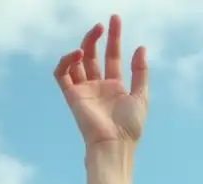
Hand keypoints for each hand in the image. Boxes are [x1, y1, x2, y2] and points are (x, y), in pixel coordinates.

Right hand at [53, 15, 147, 148]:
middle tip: (103, 24)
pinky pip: (62, 73)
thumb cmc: (129, 127)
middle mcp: (98, 87)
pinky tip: (79, 54)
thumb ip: (141, 73)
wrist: (114, 144)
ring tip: (94, 34)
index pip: (112, 57)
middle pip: (94, 55)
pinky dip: (66, 61)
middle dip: (97, 37)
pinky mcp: (71, 95)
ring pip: (78, 60)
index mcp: (115, 87)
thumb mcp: (141, 97)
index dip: (114, 39)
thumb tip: (141, 48)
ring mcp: (84, 90)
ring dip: (85, 45)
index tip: (115, 20)